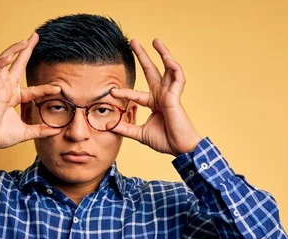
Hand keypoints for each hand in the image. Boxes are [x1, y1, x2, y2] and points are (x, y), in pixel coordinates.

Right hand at [0, 33, 60, 148]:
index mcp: (13, 97)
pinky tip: (9, 56)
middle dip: (25, 50)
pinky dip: (1, 62)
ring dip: (14, 50)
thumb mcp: (25, 133)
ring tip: (26, 40)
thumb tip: (56, 131)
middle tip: (34, 36)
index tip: (58, 88)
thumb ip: (40, 130)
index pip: (33, 89)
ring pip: (5, 62)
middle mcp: (7, 89)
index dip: (45, 88)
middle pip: (17, 65)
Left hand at [110, 39, 202, 155]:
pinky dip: (173, 67)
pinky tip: (167, 59)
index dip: (124, 91)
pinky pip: (177, 77)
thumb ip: (125, 128)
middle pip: (151, 71)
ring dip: (163, 53)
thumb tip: (108, 126)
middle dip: (142, 56)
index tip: (112, 91)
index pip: (136, 93)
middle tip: (133, 41)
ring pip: (167, 68)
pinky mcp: (176, 96)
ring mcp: (170, 94)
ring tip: (155, 40)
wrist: (179, 149)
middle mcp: (161, 95)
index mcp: (154, 103)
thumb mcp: (139, 134)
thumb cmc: (165, 141)